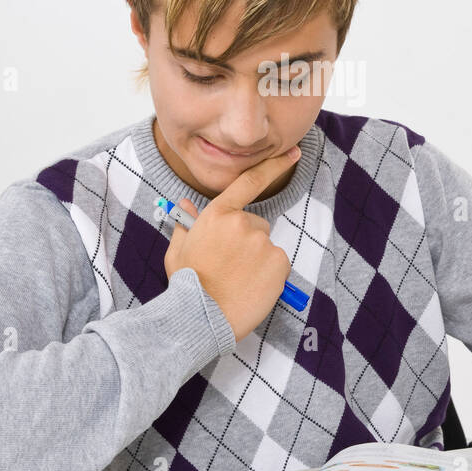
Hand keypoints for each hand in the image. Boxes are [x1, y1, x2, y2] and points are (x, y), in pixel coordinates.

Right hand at [163, 146, 300, 341]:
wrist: (202, 317)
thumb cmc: (187, 285)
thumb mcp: (179, 250)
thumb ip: (186, 224)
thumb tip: (186, 203)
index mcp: (218, 215)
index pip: (249, 182)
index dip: (273, 166)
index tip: (293, 153)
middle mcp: (243, 223)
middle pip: (256, 224)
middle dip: (247, 241)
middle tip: (230, 265)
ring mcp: (263, 242)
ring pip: (266, 246)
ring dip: (257, 259)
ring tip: (238, 280)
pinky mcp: (279, 262)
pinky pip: (277, 264)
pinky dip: (269, 275)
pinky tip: (250, 287)